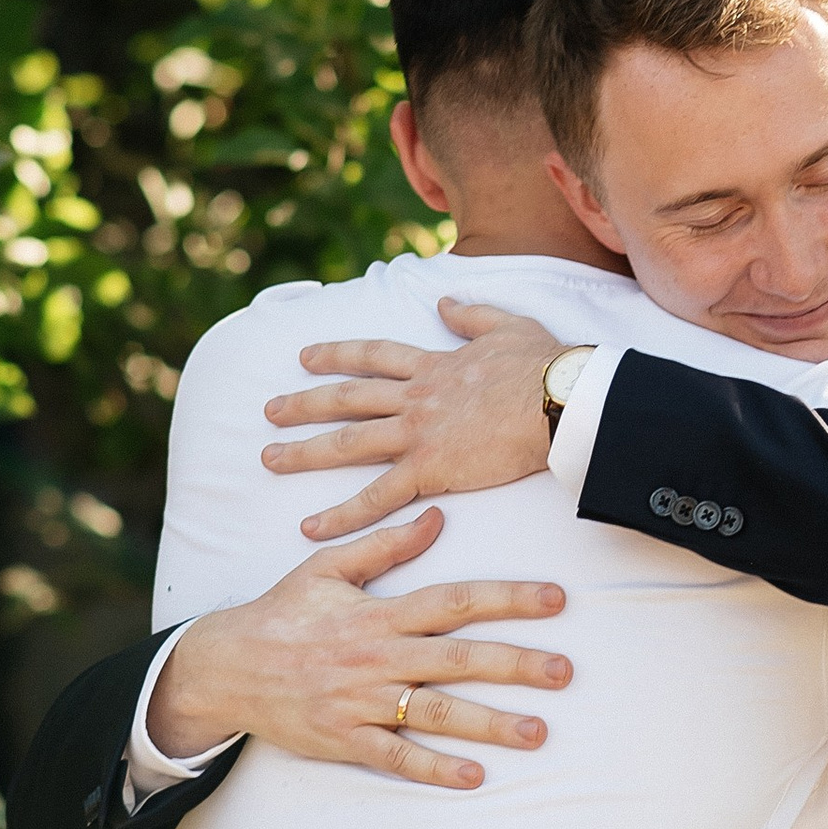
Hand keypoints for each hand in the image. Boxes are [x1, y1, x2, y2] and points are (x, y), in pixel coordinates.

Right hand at [147, 507, 572, 789]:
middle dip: (515, 665)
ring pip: (434, 713)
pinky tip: (474, 776)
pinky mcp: (344, 738)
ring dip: (489, 723)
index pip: (453, 600)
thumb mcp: (326, 568)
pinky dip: (433, 768)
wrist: (222, 667)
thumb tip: (437, 516)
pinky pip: (394, 757)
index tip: (556, 599)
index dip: (506, 598)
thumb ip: (385, 544)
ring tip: (539, 732)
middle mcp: (376, 657)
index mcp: (378, 613)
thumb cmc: (282, 613)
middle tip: (565, 671)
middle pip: (457, 658)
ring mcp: (360, 701)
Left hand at [260, 300, 568, 540]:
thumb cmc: (546, 366)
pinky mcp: (430, 469)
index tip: (305, 357)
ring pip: (348, 442)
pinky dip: (341, 515)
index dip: (337, 355)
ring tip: (269, 458)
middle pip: (347, 399)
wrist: (559, 400)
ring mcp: (418, 433)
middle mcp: (417, 397)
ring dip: (305, 452)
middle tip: (270, 410)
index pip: (374, 357)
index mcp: (435, 365)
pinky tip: (311, 527)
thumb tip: (444, 301)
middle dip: (304, 403)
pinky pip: (376, 497)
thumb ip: (471, 315)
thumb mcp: (507, 325)